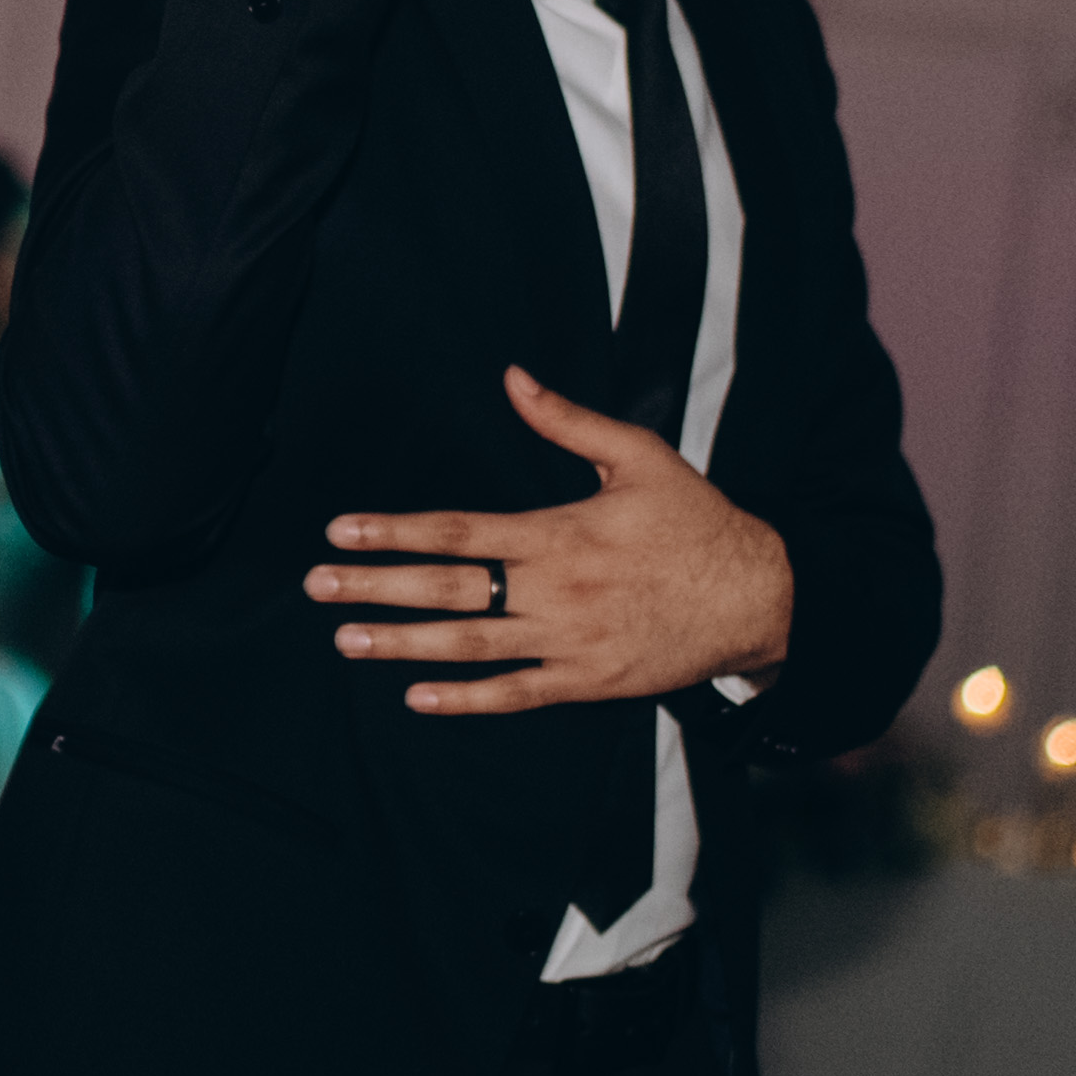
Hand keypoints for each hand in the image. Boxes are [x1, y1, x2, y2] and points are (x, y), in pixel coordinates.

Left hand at [300, 367, 792, 711]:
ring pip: (471, 646)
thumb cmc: (696, 522)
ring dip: (404, 645)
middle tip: (317, 588)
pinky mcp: (587, 682)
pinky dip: (466, 699)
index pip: (457, 531)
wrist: (759, 599)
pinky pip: (516, 694)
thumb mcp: (639, 456)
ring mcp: (569, 642)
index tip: (338, 532)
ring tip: (347, 641)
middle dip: (377, 589)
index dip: (392, 531)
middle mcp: (555, 591)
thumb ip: (567, 421)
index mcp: (558, 533)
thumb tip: (512, 377)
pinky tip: (417, 697)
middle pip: (448, 590)